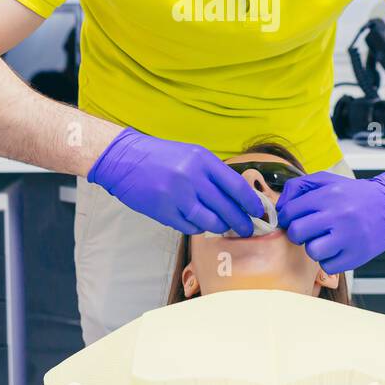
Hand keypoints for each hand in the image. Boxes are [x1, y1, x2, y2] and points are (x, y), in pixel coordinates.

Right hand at [87, 127, 264, 235]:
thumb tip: (239, 197)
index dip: (251, 203)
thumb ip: (213, 174)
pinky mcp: (164, 212)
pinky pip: (191, 227)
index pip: (236, 186)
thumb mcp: (191, 155)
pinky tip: (200, 223)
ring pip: (211, 221)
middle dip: (241, 222)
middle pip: (227, 208)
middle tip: (248, 229)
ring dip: (221, 227)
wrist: (124, 159)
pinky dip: (199, 228)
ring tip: (224, 227)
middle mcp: (192, 177)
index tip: (260, 212)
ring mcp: (177, 196)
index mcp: (202, 160)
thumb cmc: (161, 157)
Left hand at [275, 168, 384, 272]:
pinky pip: (328, 265)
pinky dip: (329, 259)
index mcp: (329, 194)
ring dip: (314, 247)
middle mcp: (339, 215)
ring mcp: (349, 237)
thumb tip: (280, 207)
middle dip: (298, 233)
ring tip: (324, 239)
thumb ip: (299, 187)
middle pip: (297, 233)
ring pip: (312, 251)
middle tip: (307, 230)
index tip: (292, 220)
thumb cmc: (355, 195)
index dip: (286, 218)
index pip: (290, 211)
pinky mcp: (357, 256)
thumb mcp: (327, 181)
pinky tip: (337, 248)